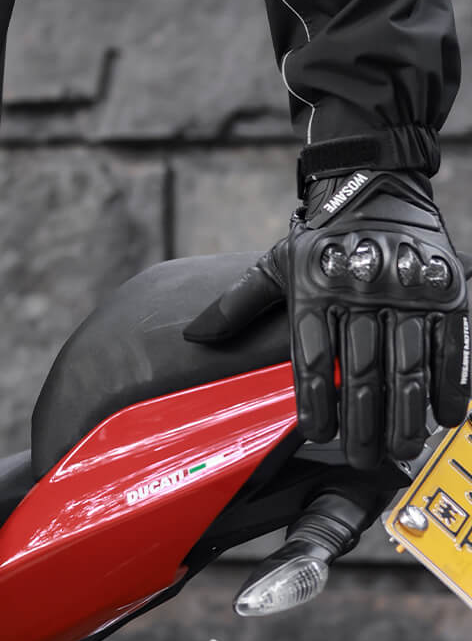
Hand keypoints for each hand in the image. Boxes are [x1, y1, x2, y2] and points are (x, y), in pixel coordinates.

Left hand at [185, 169, 468, 468]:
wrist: (373, 183)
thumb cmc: (321, 236)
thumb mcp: (275, 263)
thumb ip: (237, 303)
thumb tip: (194, 336)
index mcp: (314, 288)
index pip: (310, 357)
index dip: (314, 400)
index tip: (318, 435)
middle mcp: (358, 291)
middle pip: (360, 370)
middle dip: (361, 422)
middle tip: (361, 457)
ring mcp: (406, 291)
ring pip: (407, 365)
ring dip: (406, 414)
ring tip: (400, 449)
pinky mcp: (446, 291)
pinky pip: (451, 346)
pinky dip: (449, 384)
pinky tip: (442, 415)